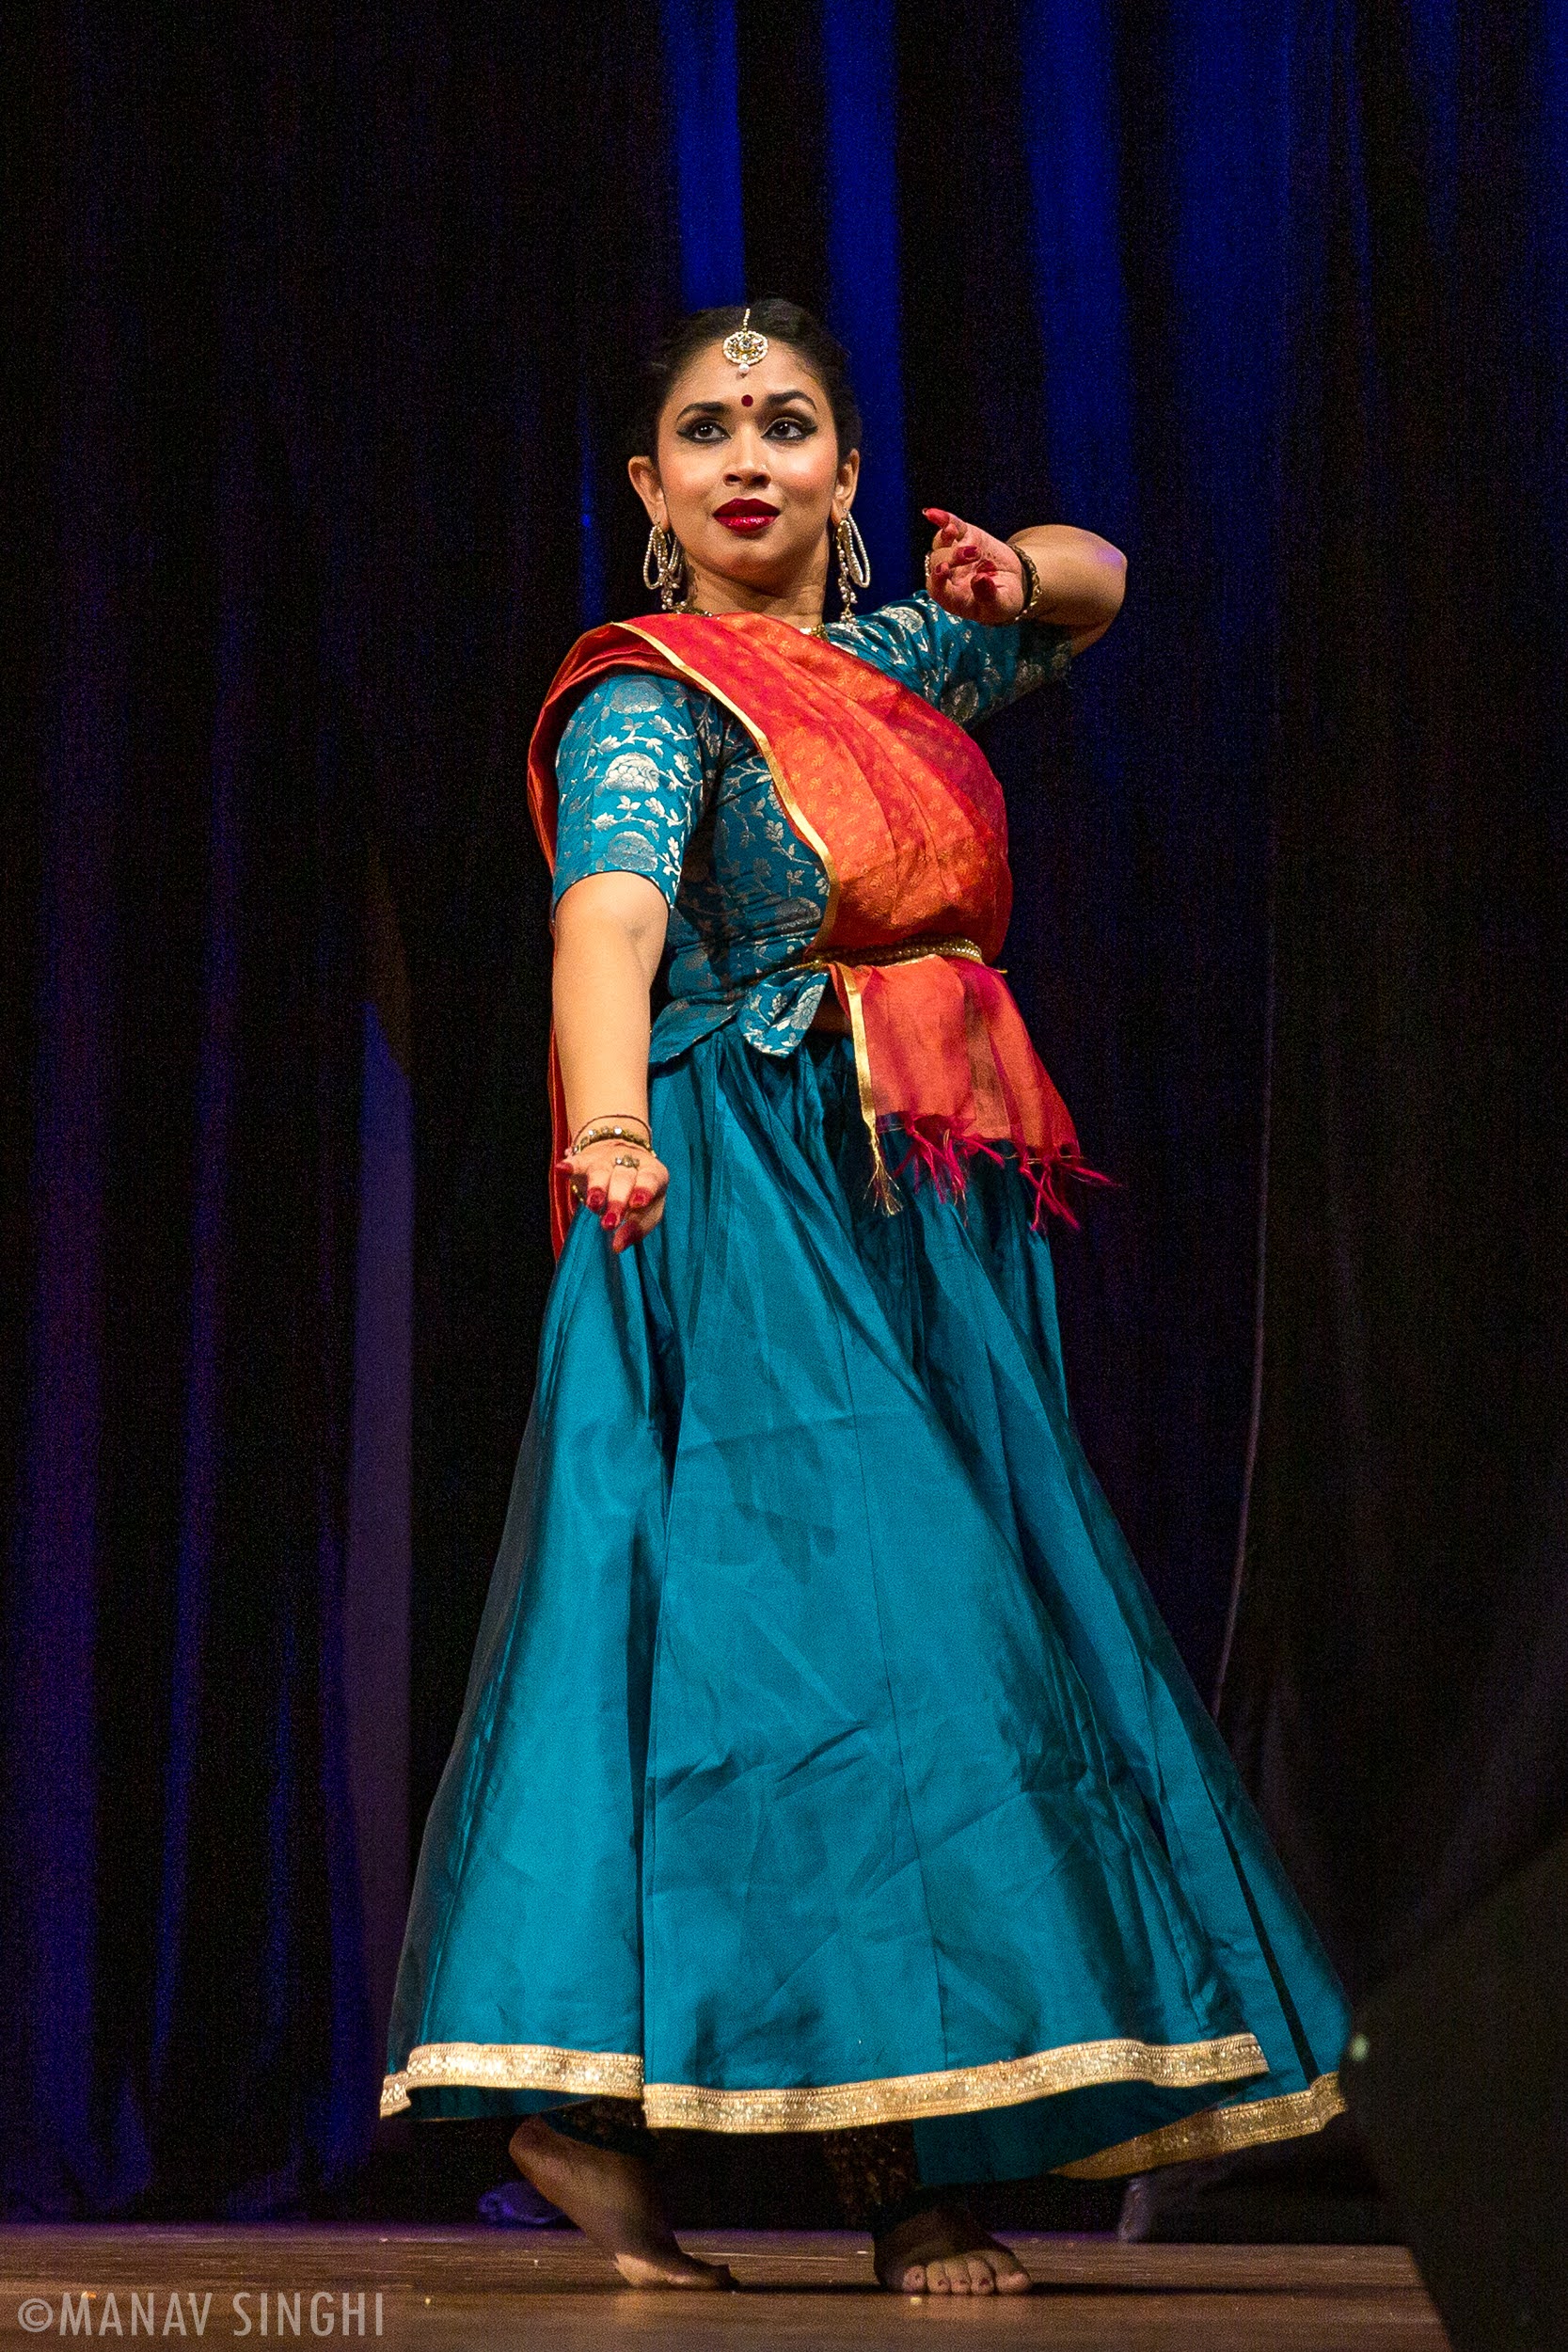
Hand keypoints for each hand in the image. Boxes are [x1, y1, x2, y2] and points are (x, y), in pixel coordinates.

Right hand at [556, 1139, 669, 1253]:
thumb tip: (616, 1246)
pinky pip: (578, 1162)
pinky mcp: (586, 1160)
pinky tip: (562, 1169)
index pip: (650, 1179)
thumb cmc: (638, 1195)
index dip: (644, 1190)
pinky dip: (570, 1166)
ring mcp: (607, 1160)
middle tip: (610, 1222)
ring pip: (601, 1172)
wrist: (624, 1160)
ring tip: (593, 1205)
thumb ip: (636, 1229)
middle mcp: (630, 1162)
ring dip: (596, 1189)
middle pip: (623, 1179)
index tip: (638, 1203)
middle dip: (617, 1200)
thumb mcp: (647, 1211)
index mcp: (653, 1173)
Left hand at [922, 507, 1026, 623]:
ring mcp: (954, 553)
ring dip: (948, 539)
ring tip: (966, 537)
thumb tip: (980, 580)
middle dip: (953, 556)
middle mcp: (949, 575)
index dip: (937, 580)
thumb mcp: (1001, 605)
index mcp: (954, 597)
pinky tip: (932, 514)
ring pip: (941, 544)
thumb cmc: (1003, 599)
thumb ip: (989, 596)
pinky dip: (942, 519)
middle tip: (973, 554)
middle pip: (938, 562)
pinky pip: (950, 525)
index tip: (944, 569)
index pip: (937, 589)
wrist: (1014, 581)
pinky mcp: (965, 535)